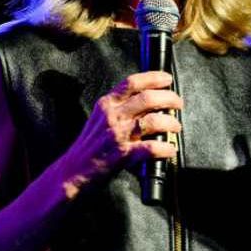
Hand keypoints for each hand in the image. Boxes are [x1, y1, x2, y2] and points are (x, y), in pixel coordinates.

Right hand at [66, 71, 182, 178]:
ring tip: (175, 126)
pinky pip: (151, 148)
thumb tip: (148, 102)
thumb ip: (119, 108)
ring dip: (170, 122)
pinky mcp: (122, 154)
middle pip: (148, 98)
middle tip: (178, 103)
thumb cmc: (89, 147)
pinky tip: (170, 149)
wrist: (73, 172)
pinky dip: (165, 148)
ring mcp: (117, 134)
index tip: (167, 79)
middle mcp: (112, 116)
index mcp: (106, 104)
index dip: (153, 78)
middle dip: (169, 98)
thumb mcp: (99, 118)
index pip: (132, 82)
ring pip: (152, 120)